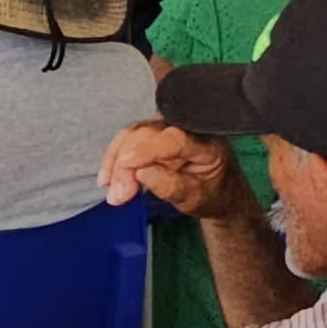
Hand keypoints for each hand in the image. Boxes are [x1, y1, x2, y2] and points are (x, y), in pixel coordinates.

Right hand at [100, 119, 248, 221]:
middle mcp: (187, 128)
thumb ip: (172, 187)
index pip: (173, 139)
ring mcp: (170, 127)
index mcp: (206, 144)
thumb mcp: (196, 199)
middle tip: (118, 195)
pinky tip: (108, 179)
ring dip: (116, 162)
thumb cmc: (211, 194)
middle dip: (126, 164)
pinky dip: (114, 158)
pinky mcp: (154, 132)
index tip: (125, 166)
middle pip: (147, 134)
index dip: (146, 150)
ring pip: (133, 134)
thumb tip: (143, 173)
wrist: (218, 191)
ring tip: (114, 192)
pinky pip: (129, 139)